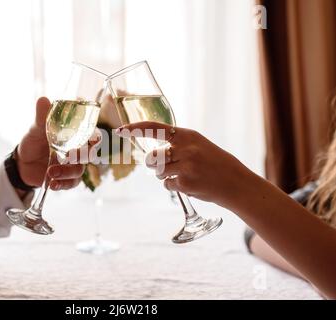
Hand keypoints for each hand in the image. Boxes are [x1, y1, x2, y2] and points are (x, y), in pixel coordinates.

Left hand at [16, 97, 100, 190]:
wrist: (22, 164)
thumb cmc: (33, 142)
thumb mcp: (35, 129)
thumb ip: (42, 117)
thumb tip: (43, 100)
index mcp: (73, 135)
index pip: (91, 133)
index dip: (95, 135)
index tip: (93, 137)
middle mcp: (77, 149)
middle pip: (89, 153)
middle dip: (82, 156)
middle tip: (70, 156)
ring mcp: (73, 164)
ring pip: (79, 169)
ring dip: (66, 172)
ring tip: (51, 172)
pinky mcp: (67, 178)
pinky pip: (72, 183)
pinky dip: (63, 184)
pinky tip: (52, 184)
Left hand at [116, 121, 249, 207]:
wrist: (236, 183)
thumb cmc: (217, 164)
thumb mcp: (200, 145)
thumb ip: (179, 145)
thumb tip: (154, 153)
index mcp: (189, 135)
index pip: (155, 128)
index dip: (136, 129)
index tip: (121, 130)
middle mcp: (185, 148)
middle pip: (152, 157)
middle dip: (154, 164)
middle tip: (166, 166)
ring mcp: (185, 166)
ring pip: (158, 172)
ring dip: (165, 175)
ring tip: (184, 175)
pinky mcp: (185, 183)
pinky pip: (167, 185)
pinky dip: (174, 186)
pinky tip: (190, 184)